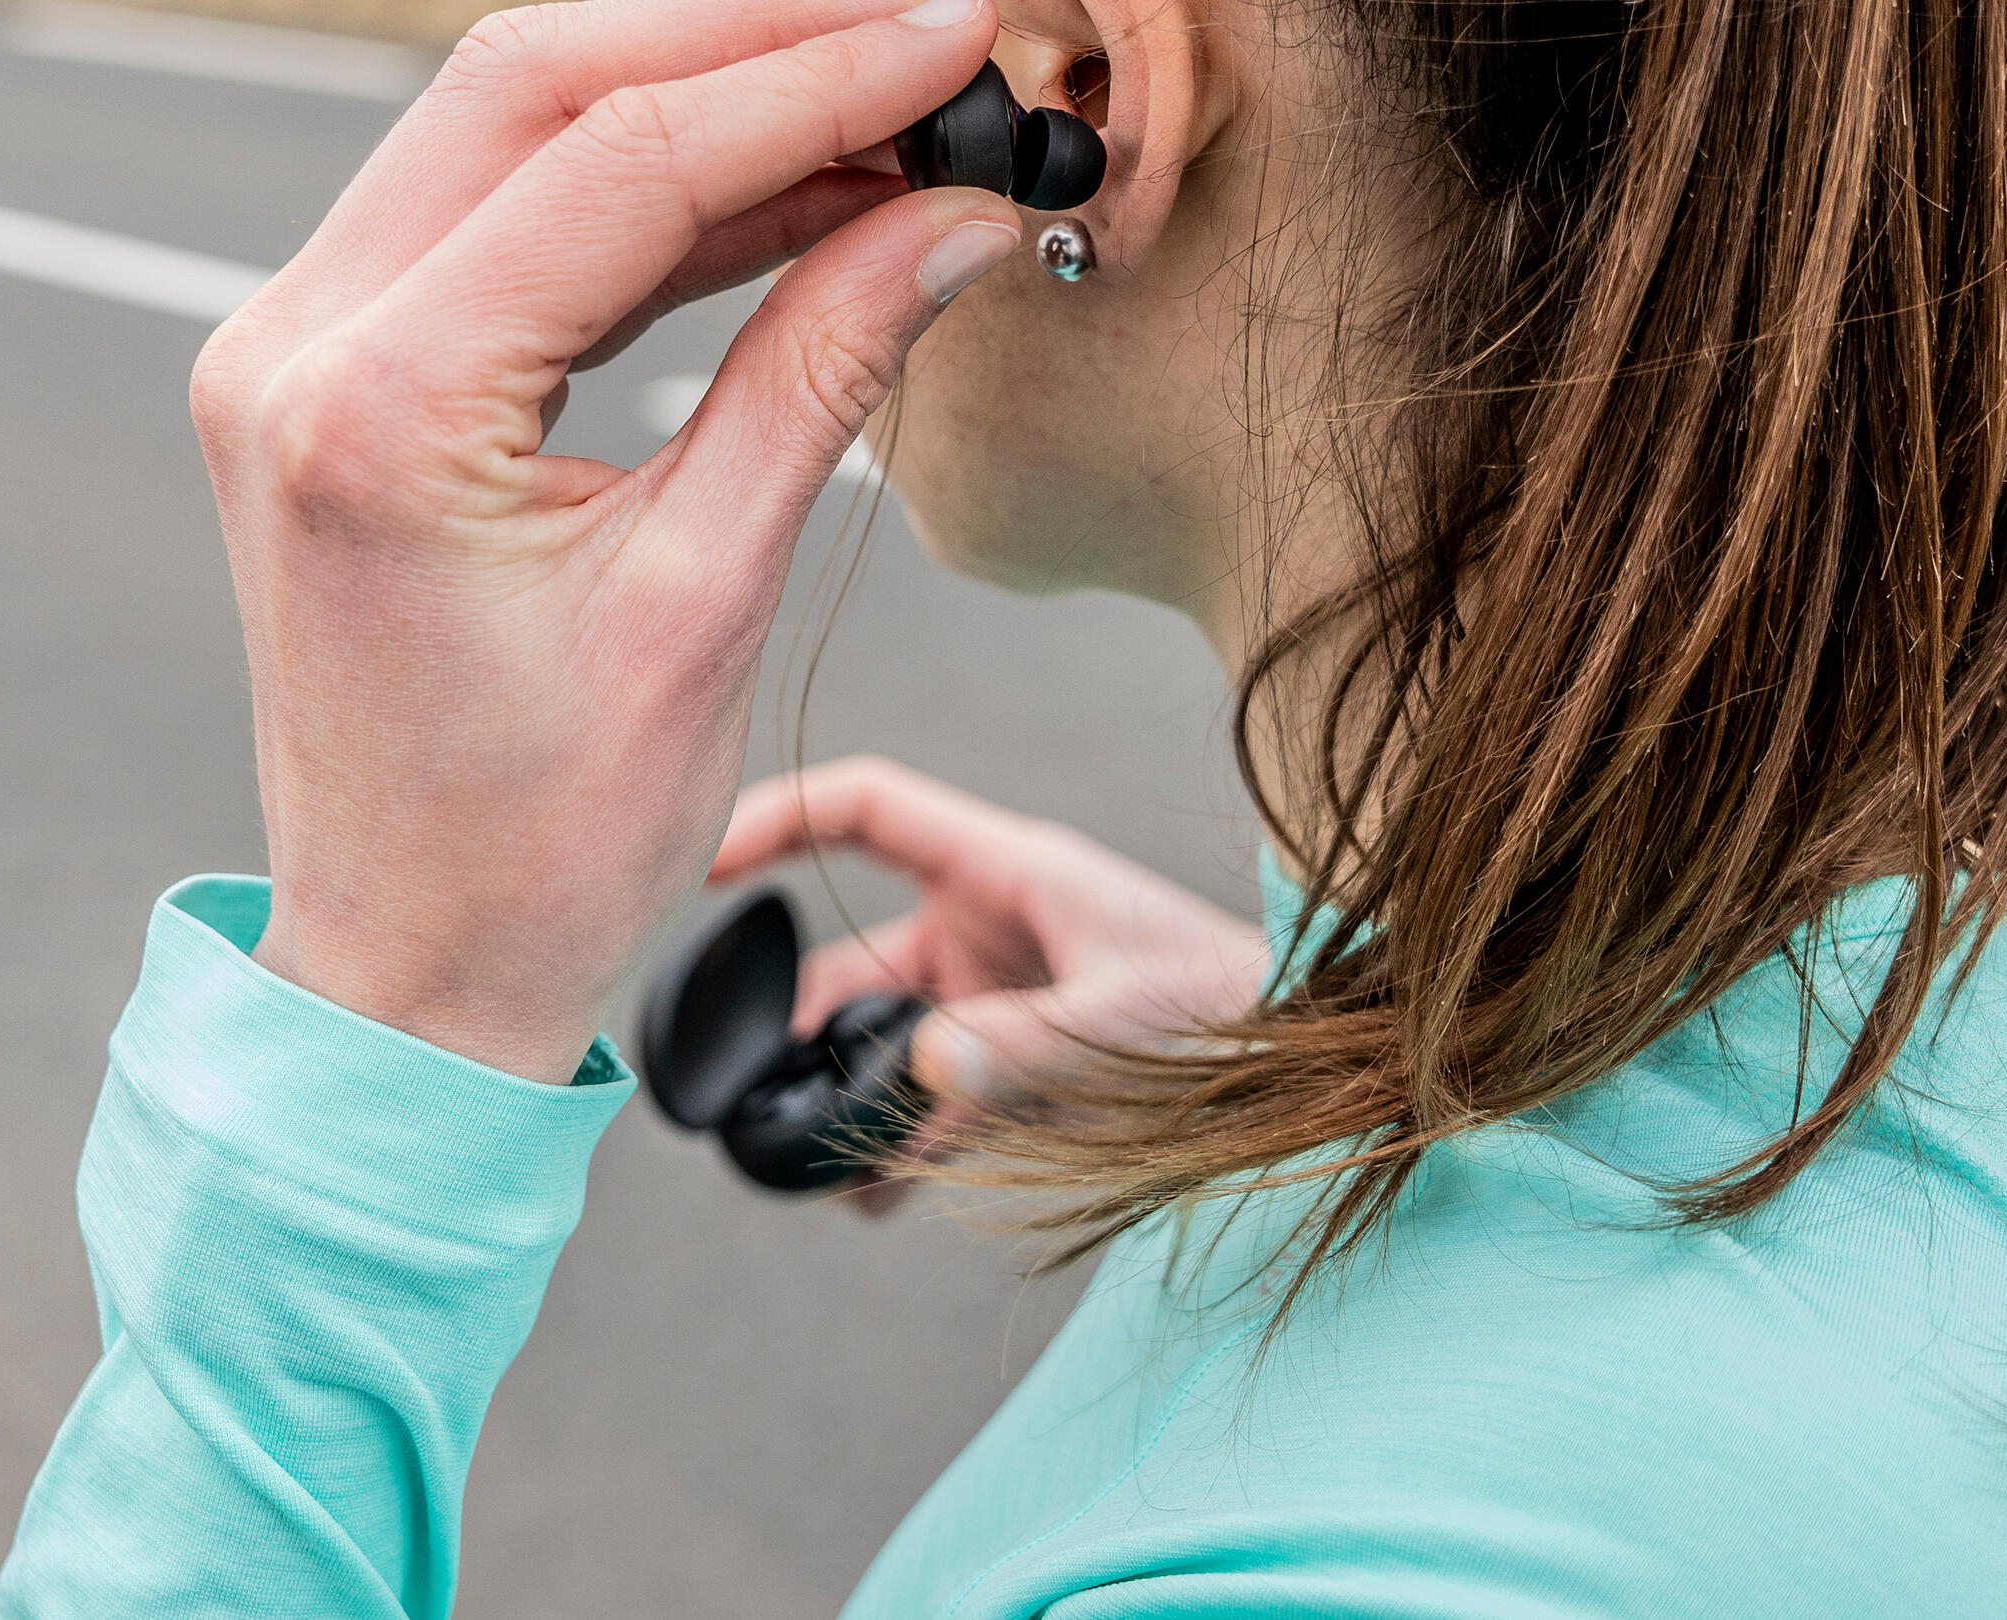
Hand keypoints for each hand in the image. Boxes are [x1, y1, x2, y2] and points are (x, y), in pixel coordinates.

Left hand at [188, 0, 1023, 1081]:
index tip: (953, 42)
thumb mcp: (708, 599)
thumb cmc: (545, 841)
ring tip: (880, 105)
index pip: (619, 161)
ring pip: (508, 123)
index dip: (813, 81)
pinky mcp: (335, 369)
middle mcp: (297, 344)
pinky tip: (785, 189)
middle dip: (745, 37)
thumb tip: (955, 217)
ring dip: (699, 94)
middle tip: (918, 34)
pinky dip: (644, 188)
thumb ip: (825, 371)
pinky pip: (498, 214)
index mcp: (375, 412)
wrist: (407, 971)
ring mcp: (295, 346)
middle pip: (534, 84)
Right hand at [709, 759, 1270, 1194]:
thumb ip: (1027, 1044)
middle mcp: (985, 924)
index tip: (698, 864)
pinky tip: (874, 1198)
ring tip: (828, 1177)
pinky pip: (924, 1100)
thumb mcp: (1128, 1017)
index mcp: (1004, 868)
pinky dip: (894, 1145)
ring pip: (880, 1044)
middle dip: (802, 1034)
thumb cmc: (1233, 1002)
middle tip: (759, 1105)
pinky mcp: (1010, 1062)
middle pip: (851, 959)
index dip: (777, 817)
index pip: (864, 808)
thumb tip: (924, 1072)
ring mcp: (992, 994)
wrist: (1308, 1058)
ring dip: (847, 1106)